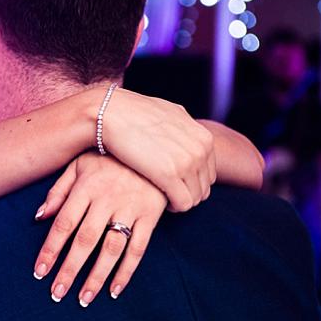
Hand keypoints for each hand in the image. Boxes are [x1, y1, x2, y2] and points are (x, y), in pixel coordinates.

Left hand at [32, 152, 166, 305]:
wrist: (154, 145)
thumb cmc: (110, 158)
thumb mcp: (80, 165)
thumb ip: (58, 190)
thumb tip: (38, 217)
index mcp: (86, 186)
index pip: (64, 223)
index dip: (50, 249)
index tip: (39, 271)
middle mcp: (107, 199)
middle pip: (85, 240)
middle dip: (69, 269)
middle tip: (57, 293)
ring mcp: (130, 208)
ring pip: (111, 248)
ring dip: (97, 276)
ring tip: (83, 298)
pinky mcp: (151, 215)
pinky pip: (138, 248)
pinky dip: (127, 271)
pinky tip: (115, 290)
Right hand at [98, 87, 215, 211]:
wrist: (111, 113)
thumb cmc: (133, 114)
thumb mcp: (170, 115)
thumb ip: (183, 130)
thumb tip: (184, 136)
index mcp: (203, 138)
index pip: (209, 173)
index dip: (191, 182)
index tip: (174, 183)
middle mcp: (200, 149)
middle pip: (204, 188)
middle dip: (187, 193)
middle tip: (167, 192)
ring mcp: (187, 162)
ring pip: (195, 198)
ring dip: (179, 200)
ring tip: (162, 194)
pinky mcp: (170, 175)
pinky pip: (183, 203)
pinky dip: (173, 207)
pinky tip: (159, 199)